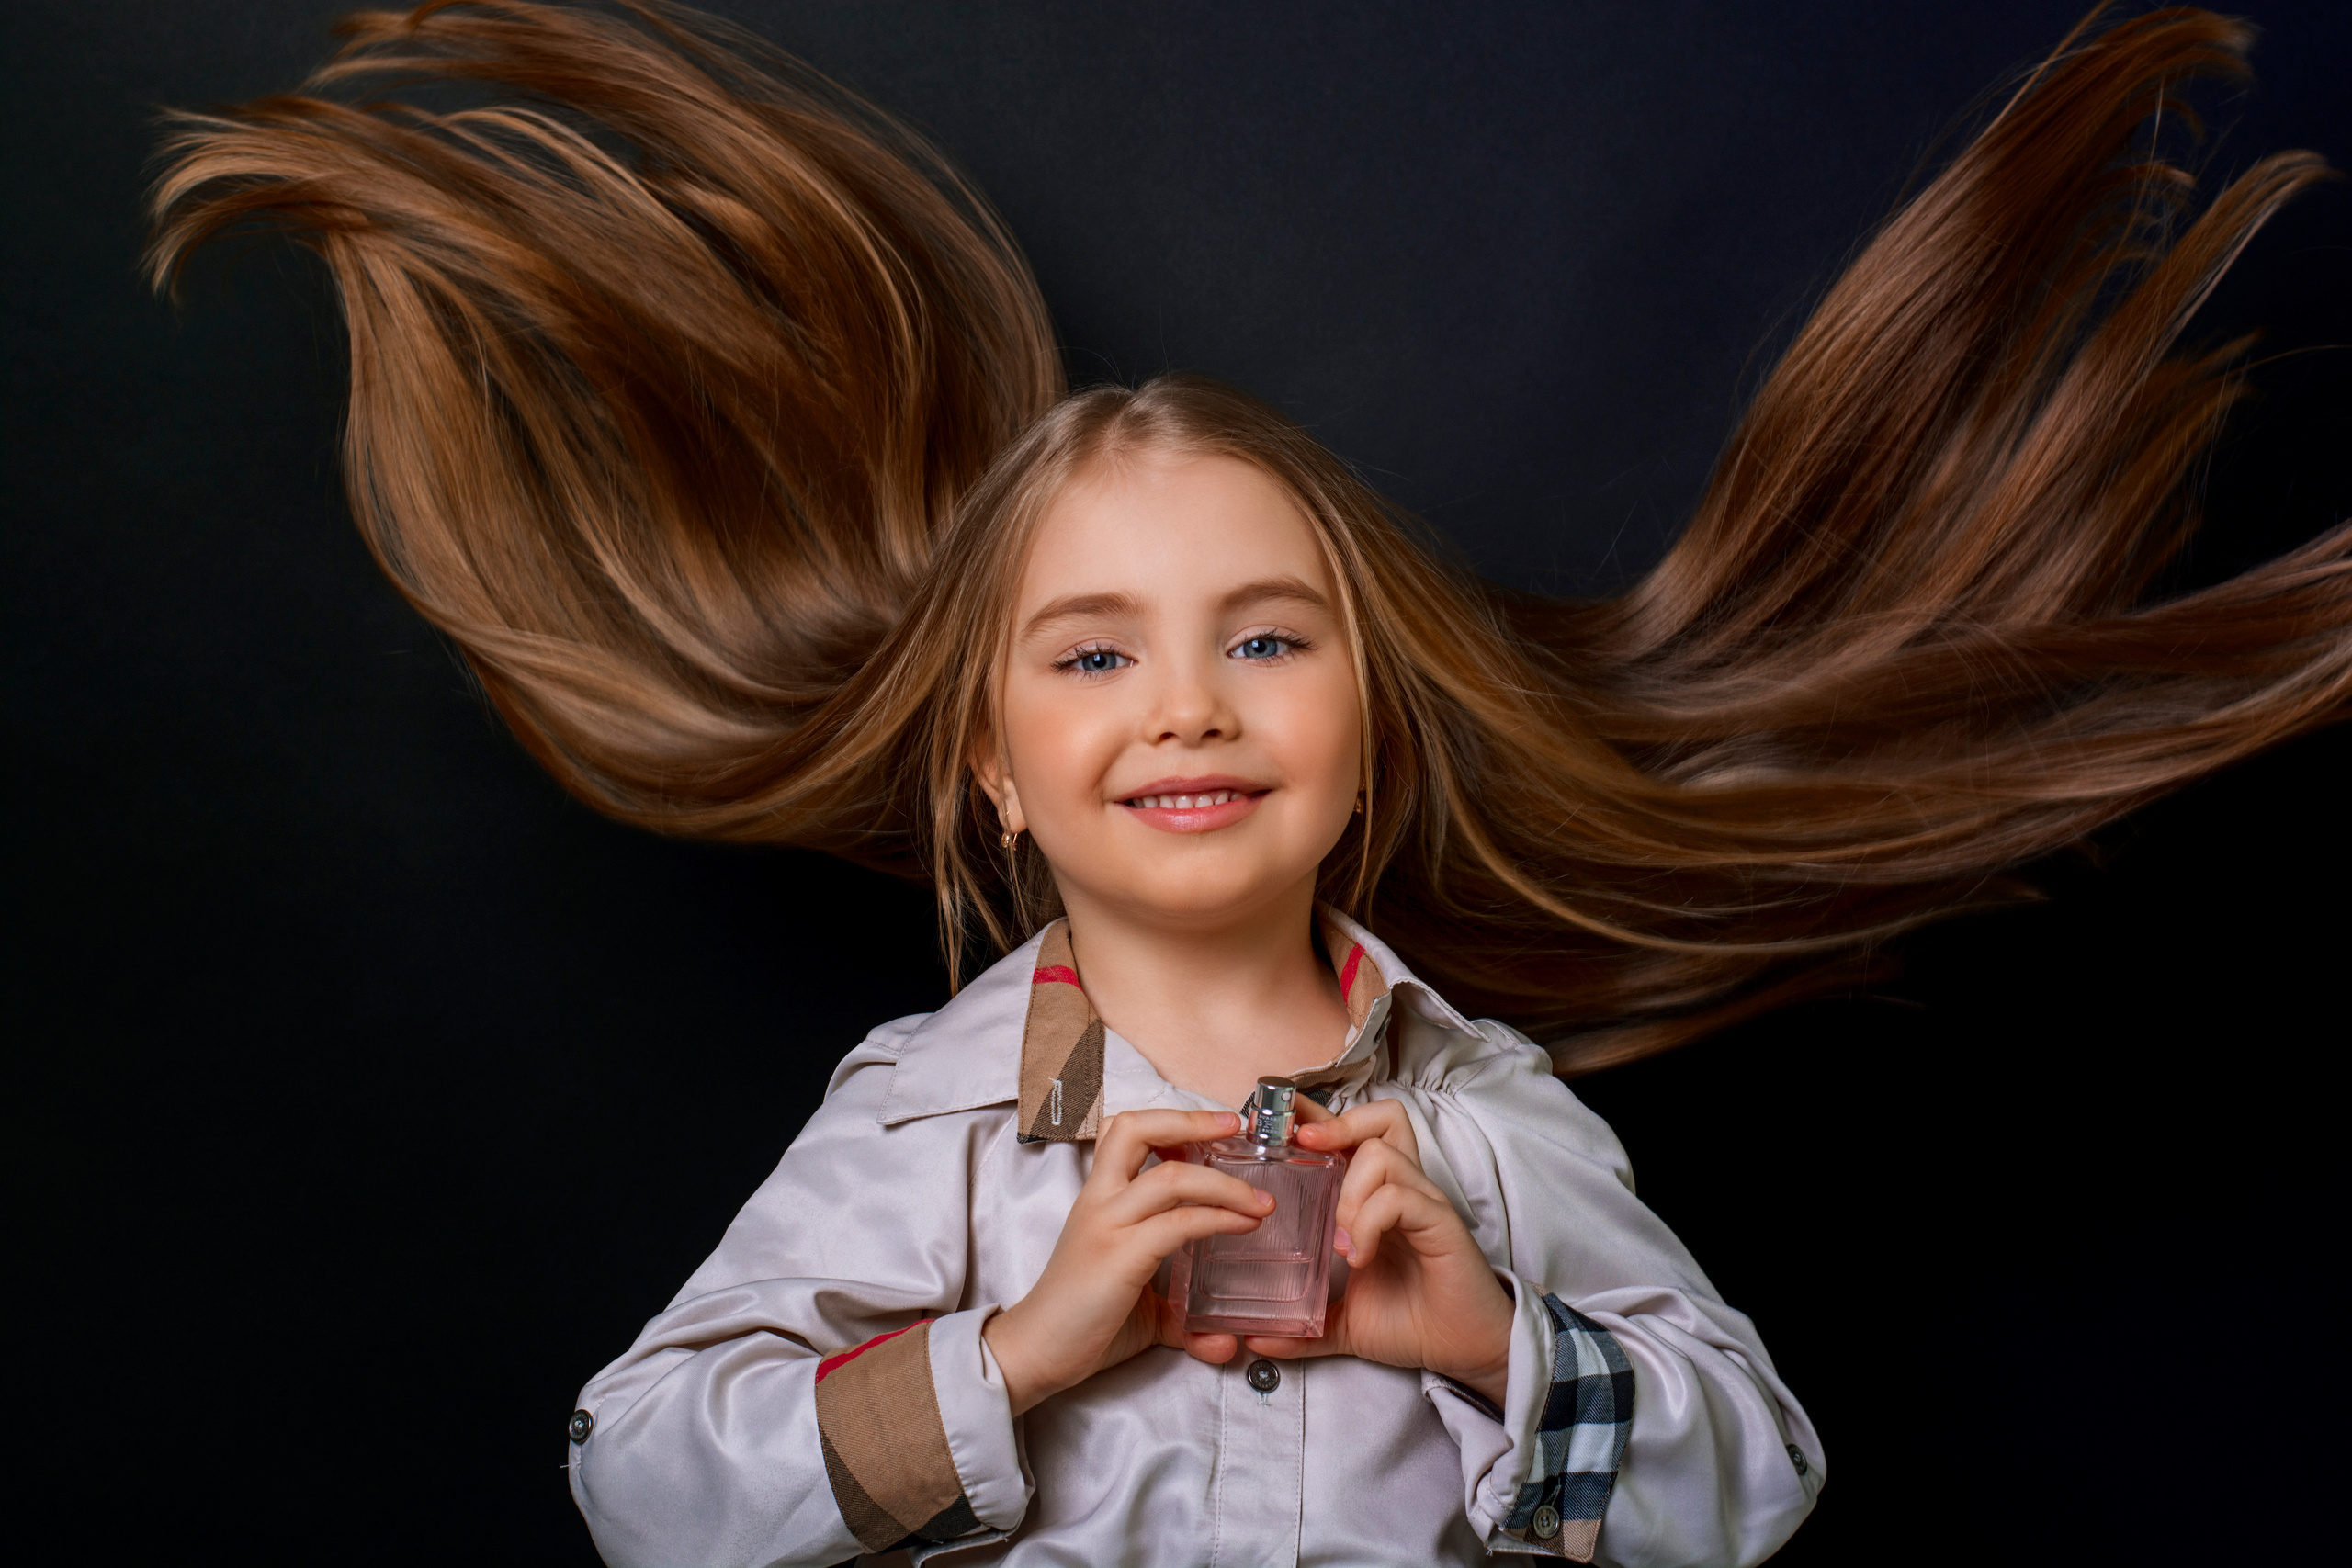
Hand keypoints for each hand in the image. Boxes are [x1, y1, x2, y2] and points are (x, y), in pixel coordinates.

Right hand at [983, 1108, 1266, 1414]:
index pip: (1124, 1132)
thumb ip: (1181, 1315)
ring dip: (1225, 1183)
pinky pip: (1178, 1223)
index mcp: (1099, 1198)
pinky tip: (1242, 1227)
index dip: (1170, 1120)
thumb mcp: (1142, 1310)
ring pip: (1170, 1176)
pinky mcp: (1120, 1255)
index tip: (1214, 1128)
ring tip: (1260, 1201)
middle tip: (1234, 1126)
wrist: (1037, 1353)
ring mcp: (1108, 1225)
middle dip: (1191, 1120)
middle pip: (1136, 1129)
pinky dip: (1218, 1218)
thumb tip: (1224, 1341)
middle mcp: (1100, 1201)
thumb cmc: (1081, 1324)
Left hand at [1246, 1097, 1515, 1404]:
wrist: (1463, 1351)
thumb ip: (1301, 1326)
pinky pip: (1399, 1197)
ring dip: (1349, 1191)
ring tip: (1339, 1239)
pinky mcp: (1441, 1223)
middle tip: (1306, 1147)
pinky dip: (1369, 1221)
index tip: (1280, 1127)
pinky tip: (1359, 1257)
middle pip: (1382, 1120)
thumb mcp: (1342, 1322)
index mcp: (1379, 1200)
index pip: (1355, 1136)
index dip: (1320, 1120)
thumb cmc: (1412, 1322)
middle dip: (1338, 1124)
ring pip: (1383, 1153)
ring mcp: (1424, 1203)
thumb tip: (1256, 1340)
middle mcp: (1404, 1190)